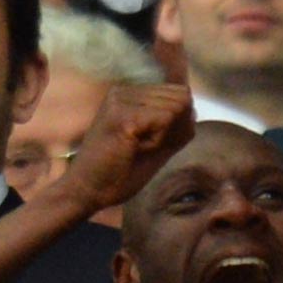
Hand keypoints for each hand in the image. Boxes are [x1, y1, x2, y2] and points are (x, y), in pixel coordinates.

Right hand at [62, 81, 194, 212]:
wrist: (88, 191)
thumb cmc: (121, 171)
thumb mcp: (156, 143)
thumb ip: (175, 124)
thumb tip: (194, 107)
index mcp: (130, 94)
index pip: (179, 92)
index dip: (178, 122)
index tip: (151, 141)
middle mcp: (124, 91)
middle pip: (181, 97)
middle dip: (173, 129)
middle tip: (142, 146)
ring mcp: (120, 100)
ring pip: (175, 108)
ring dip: (164, 136)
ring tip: (136, 147)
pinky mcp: (121, 115)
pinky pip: (166, 120)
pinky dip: (158, 141)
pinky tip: (134, 149)